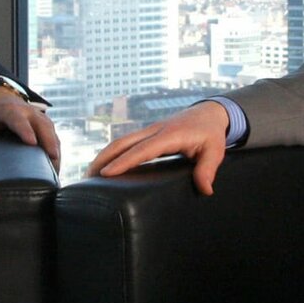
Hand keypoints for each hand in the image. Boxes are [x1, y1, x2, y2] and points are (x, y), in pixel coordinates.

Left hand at [0, 85, 60, 169]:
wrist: (3, 99)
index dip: (25, 130)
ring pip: (51, 131)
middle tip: (53, 156)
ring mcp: (39, 118)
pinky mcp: (46, 126)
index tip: (31, 142)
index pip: (18, 119)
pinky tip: (57, 168)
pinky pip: (54, 138)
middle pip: (42, 125)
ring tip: (57, 168)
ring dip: (56, 147)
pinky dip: (57, 151)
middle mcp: (29, 112)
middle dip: (48, 140)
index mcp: (11, 110)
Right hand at [87, 100, 229, 195]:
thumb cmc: (211, 133)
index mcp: (169, 135)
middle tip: (87, 176)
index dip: (123, 162)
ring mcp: (149, 131)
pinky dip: (113, 153)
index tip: (106, 173)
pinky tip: (105, 165)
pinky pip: (126, 143)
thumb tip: (205, 189)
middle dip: (103, 158)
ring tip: (89, 173)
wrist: (209, 112)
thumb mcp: (215, 151)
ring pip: (121, 141)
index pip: (142, 150)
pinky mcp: (148, 134)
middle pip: (122, 143)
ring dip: (104, 155)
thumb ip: (207, 169)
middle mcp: (154, 131)